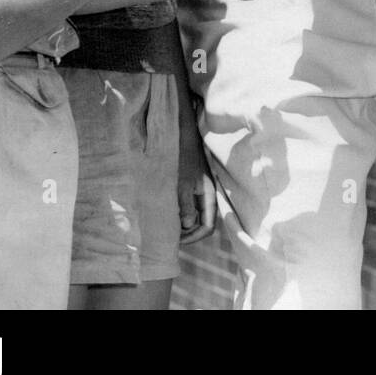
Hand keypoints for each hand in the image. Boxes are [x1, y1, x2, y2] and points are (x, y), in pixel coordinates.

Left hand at [177, 119, 216, 244]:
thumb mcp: (180, 182)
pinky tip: (169, 210)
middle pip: (203, 223)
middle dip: (188, 233)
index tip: (176, 240)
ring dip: (184, 223)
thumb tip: (187, 226)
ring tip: (167, 225)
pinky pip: (192, 206)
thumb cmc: (182, 157)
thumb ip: (185, 205)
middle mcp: (207, 196)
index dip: (193, 238)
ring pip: (197, 215)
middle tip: (170, 236)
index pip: (207, 227)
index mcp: (208, 196)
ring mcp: (202, 191)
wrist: (184, 134)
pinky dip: (182, 212)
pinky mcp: (195, 185)